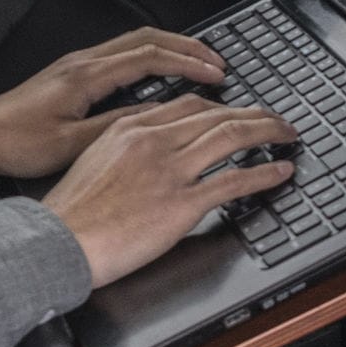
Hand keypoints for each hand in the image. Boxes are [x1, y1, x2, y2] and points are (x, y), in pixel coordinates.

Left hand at [0, 27, 226, 182]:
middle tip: (217, 60)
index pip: (151, 56)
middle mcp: (83, 62)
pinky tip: (158, 72)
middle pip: (147, 38)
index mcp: (87, 76)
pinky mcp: (71, 73)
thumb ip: (118, 126)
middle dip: (187, 46)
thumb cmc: (17, 143)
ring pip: (134, 42)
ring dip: (169, 48)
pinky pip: (120, 53)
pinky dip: (149, 57)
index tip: (216, 73)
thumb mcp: (74, 143)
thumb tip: (158, 114)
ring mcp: (77, 64)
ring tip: (196, 62)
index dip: (189, 63)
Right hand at [41, 98, 297, 288]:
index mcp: (130, 127)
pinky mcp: (181, 204)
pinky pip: (233, 181)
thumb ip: (124, 147)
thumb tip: (146, 151)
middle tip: (275, 119)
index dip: (221, 106)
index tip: (236, 112)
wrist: (59, 240)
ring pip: (232, 137)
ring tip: (287, 134)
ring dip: (268, 132)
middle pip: (217, 115)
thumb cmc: (70, 212)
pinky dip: (264, 174)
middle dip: (254, 114)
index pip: (188, 105)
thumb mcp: (92, 160)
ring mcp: (170, 171)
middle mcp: (154, 141)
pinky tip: (280, 171)